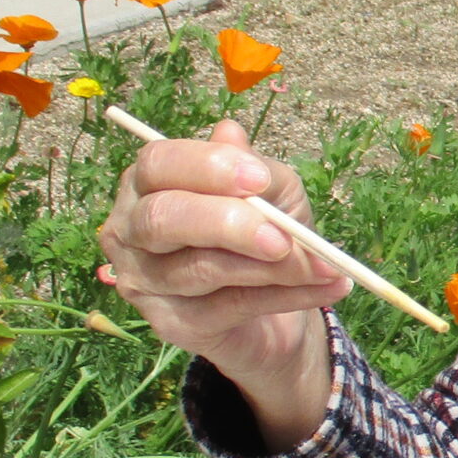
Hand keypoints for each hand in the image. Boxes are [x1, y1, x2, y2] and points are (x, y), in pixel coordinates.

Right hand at [98, 118, 347, 445]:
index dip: (206, 168)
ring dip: (272, 266)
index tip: (259, 179)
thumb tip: (230, 132)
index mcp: (146, 185)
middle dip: (226, 223)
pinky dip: (287, 295)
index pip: (157, 165)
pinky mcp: (172, 325)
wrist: (271, 310)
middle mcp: (130, 232)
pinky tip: (328, 286)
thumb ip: (255, 170)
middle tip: (282, 236)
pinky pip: (232, 307)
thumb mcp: (273, 194)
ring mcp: (144, 282)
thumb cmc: (262, 234)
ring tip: (324, 264)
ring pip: (201, 268)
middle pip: (161, 219)